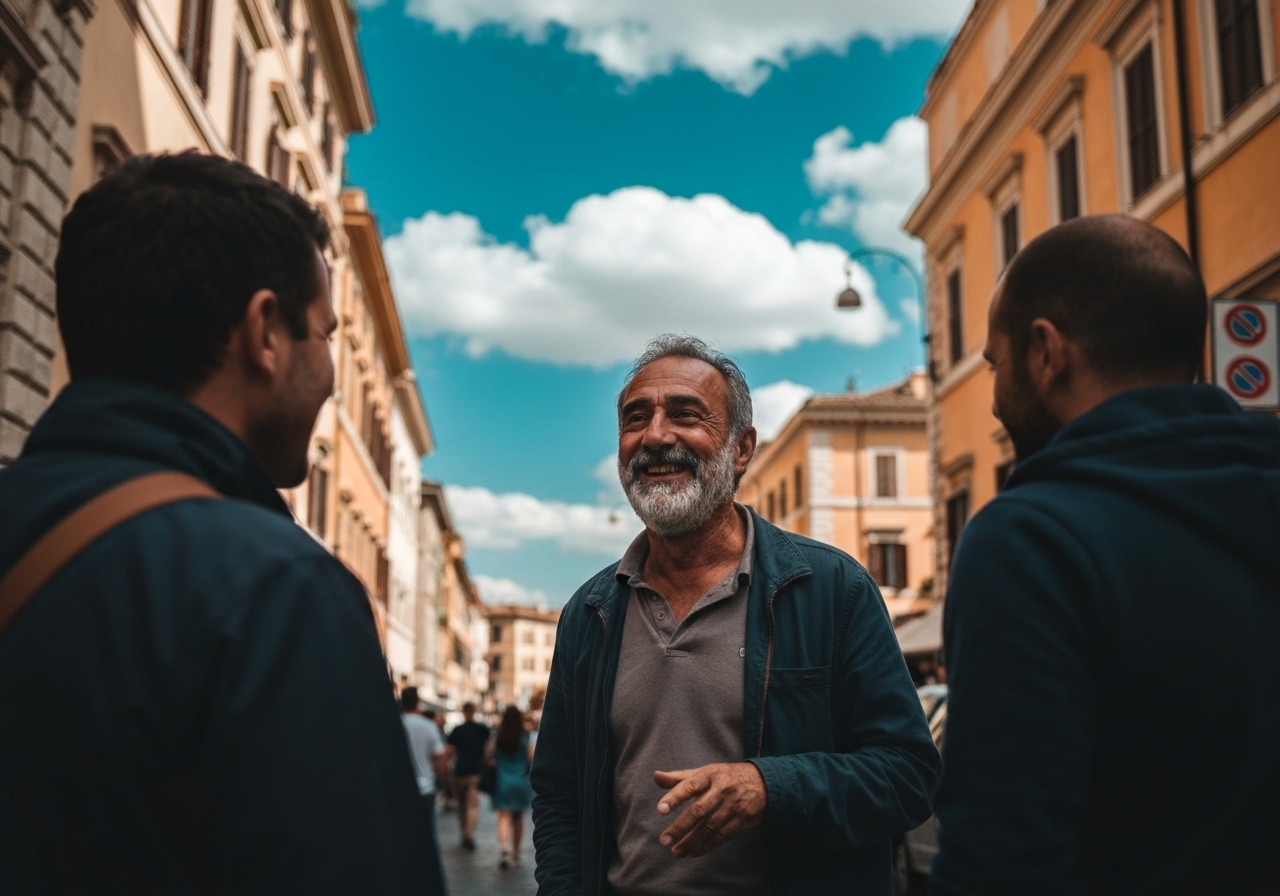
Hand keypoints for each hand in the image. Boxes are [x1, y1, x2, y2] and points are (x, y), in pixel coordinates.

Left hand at [653, 762, 767, 857]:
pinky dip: (707, 846)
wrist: (764, 782)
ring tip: (676, 851)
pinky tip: (694, 852)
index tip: (661, 810)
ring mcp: (733, 805)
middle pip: (698, 810)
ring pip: (709, 826)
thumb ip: (679, 777)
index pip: (689, 785)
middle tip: (664, 840)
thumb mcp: (705, 772)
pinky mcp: (742, 819)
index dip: (675, 797)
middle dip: (680, 827)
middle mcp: (722, 789)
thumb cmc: (726, 777)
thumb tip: (655, 776)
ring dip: (691, 841)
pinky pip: (722, 835)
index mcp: (710, 774)